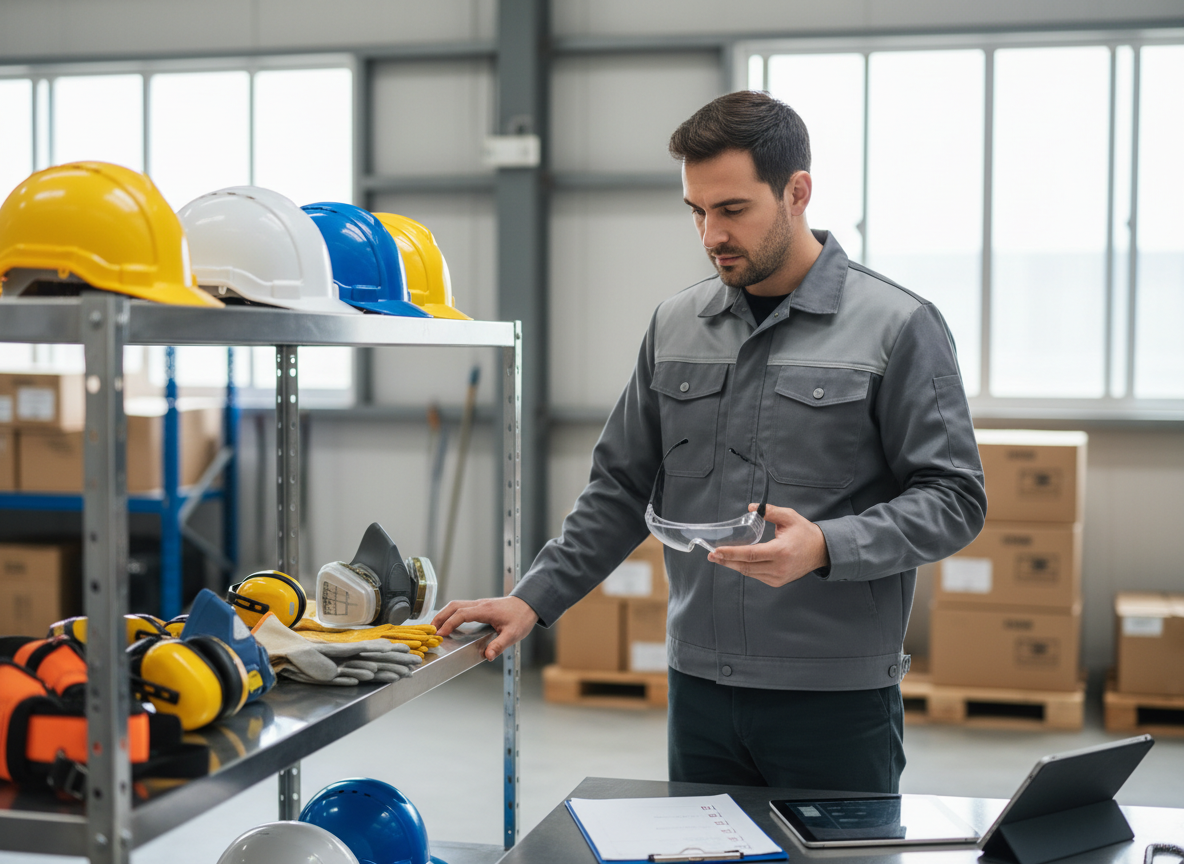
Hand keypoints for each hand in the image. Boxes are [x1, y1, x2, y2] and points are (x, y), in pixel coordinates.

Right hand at [432, 596, 538, 660]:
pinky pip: (461, 607)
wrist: (529, 604)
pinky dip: (451, 613)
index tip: (440, 634)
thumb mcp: (513, 634)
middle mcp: (480, 604)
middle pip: (454, 606)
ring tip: (435, 627)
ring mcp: (479, 604)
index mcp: (485, 610)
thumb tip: (488, 656)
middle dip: (440, 617)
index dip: (449, 624)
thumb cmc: (521, 618)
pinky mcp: (480, 606)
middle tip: (430, 630)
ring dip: (444, 614)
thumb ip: (499, 645)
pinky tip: (449, 623)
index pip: (461, 614)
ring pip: (456, 604)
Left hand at [707, 503, 829, 587]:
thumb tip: (751, 508)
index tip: (717, 550)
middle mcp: (779, 567)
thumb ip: (770, 511)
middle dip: (726, 561)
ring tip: (719, 558)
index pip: (751, 554)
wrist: (821, 551)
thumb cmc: (804, 532)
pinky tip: (735, 562)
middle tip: (711, 554)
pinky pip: (756, 575)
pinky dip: (745, 569)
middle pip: (746, 566)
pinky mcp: (778, 581)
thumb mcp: (789, 517)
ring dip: (733, 565)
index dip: (731, 553)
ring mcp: (778, 577)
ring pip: (750, 573)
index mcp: (781, 551)